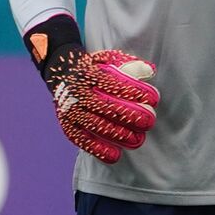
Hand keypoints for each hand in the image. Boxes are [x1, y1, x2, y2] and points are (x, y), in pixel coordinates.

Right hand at [42, 46, 158, 163]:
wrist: (62, 74)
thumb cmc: (96, 67)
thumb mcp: (110, 59)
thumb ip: (131, 64)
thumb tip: (150, 71)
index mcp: (90, 74)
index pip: (114, 83)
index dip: (135, 92)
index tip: (153, 99)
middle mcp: (78, 93)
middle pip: (107, 107)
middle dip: (131, 116)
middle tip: (149, 122)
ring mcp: (72, 111)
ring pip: (97, 125)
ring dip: (119, 135)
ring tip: (138, 140)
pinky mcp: (67, 125)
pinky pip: (83, 140)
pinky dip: (98, 149)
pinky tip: (115, 156)